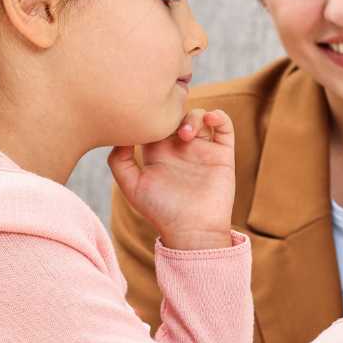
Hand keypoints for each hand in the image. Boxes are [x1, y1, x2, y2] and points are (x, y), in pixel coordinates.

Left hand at [108, 108, 234, 249]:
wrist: (193, 230)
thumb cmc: (161, 212)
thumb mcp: (131, 187)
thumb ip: (119, 162)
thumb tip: (121, 135)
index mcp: (158, 154)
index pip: (154, 123)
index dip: (150, 114)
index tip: (146, 116)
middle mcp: (180, 149)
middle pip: (176, 115)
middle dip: (172, 112)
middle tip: (167, 125)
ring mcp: (202, 150)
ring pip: (199, 116)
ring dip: (193, 116)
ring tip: (186, 135)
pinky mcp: (222, 154)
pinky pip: (224, 126)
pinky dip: (219, 116)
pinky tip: (210, 120)